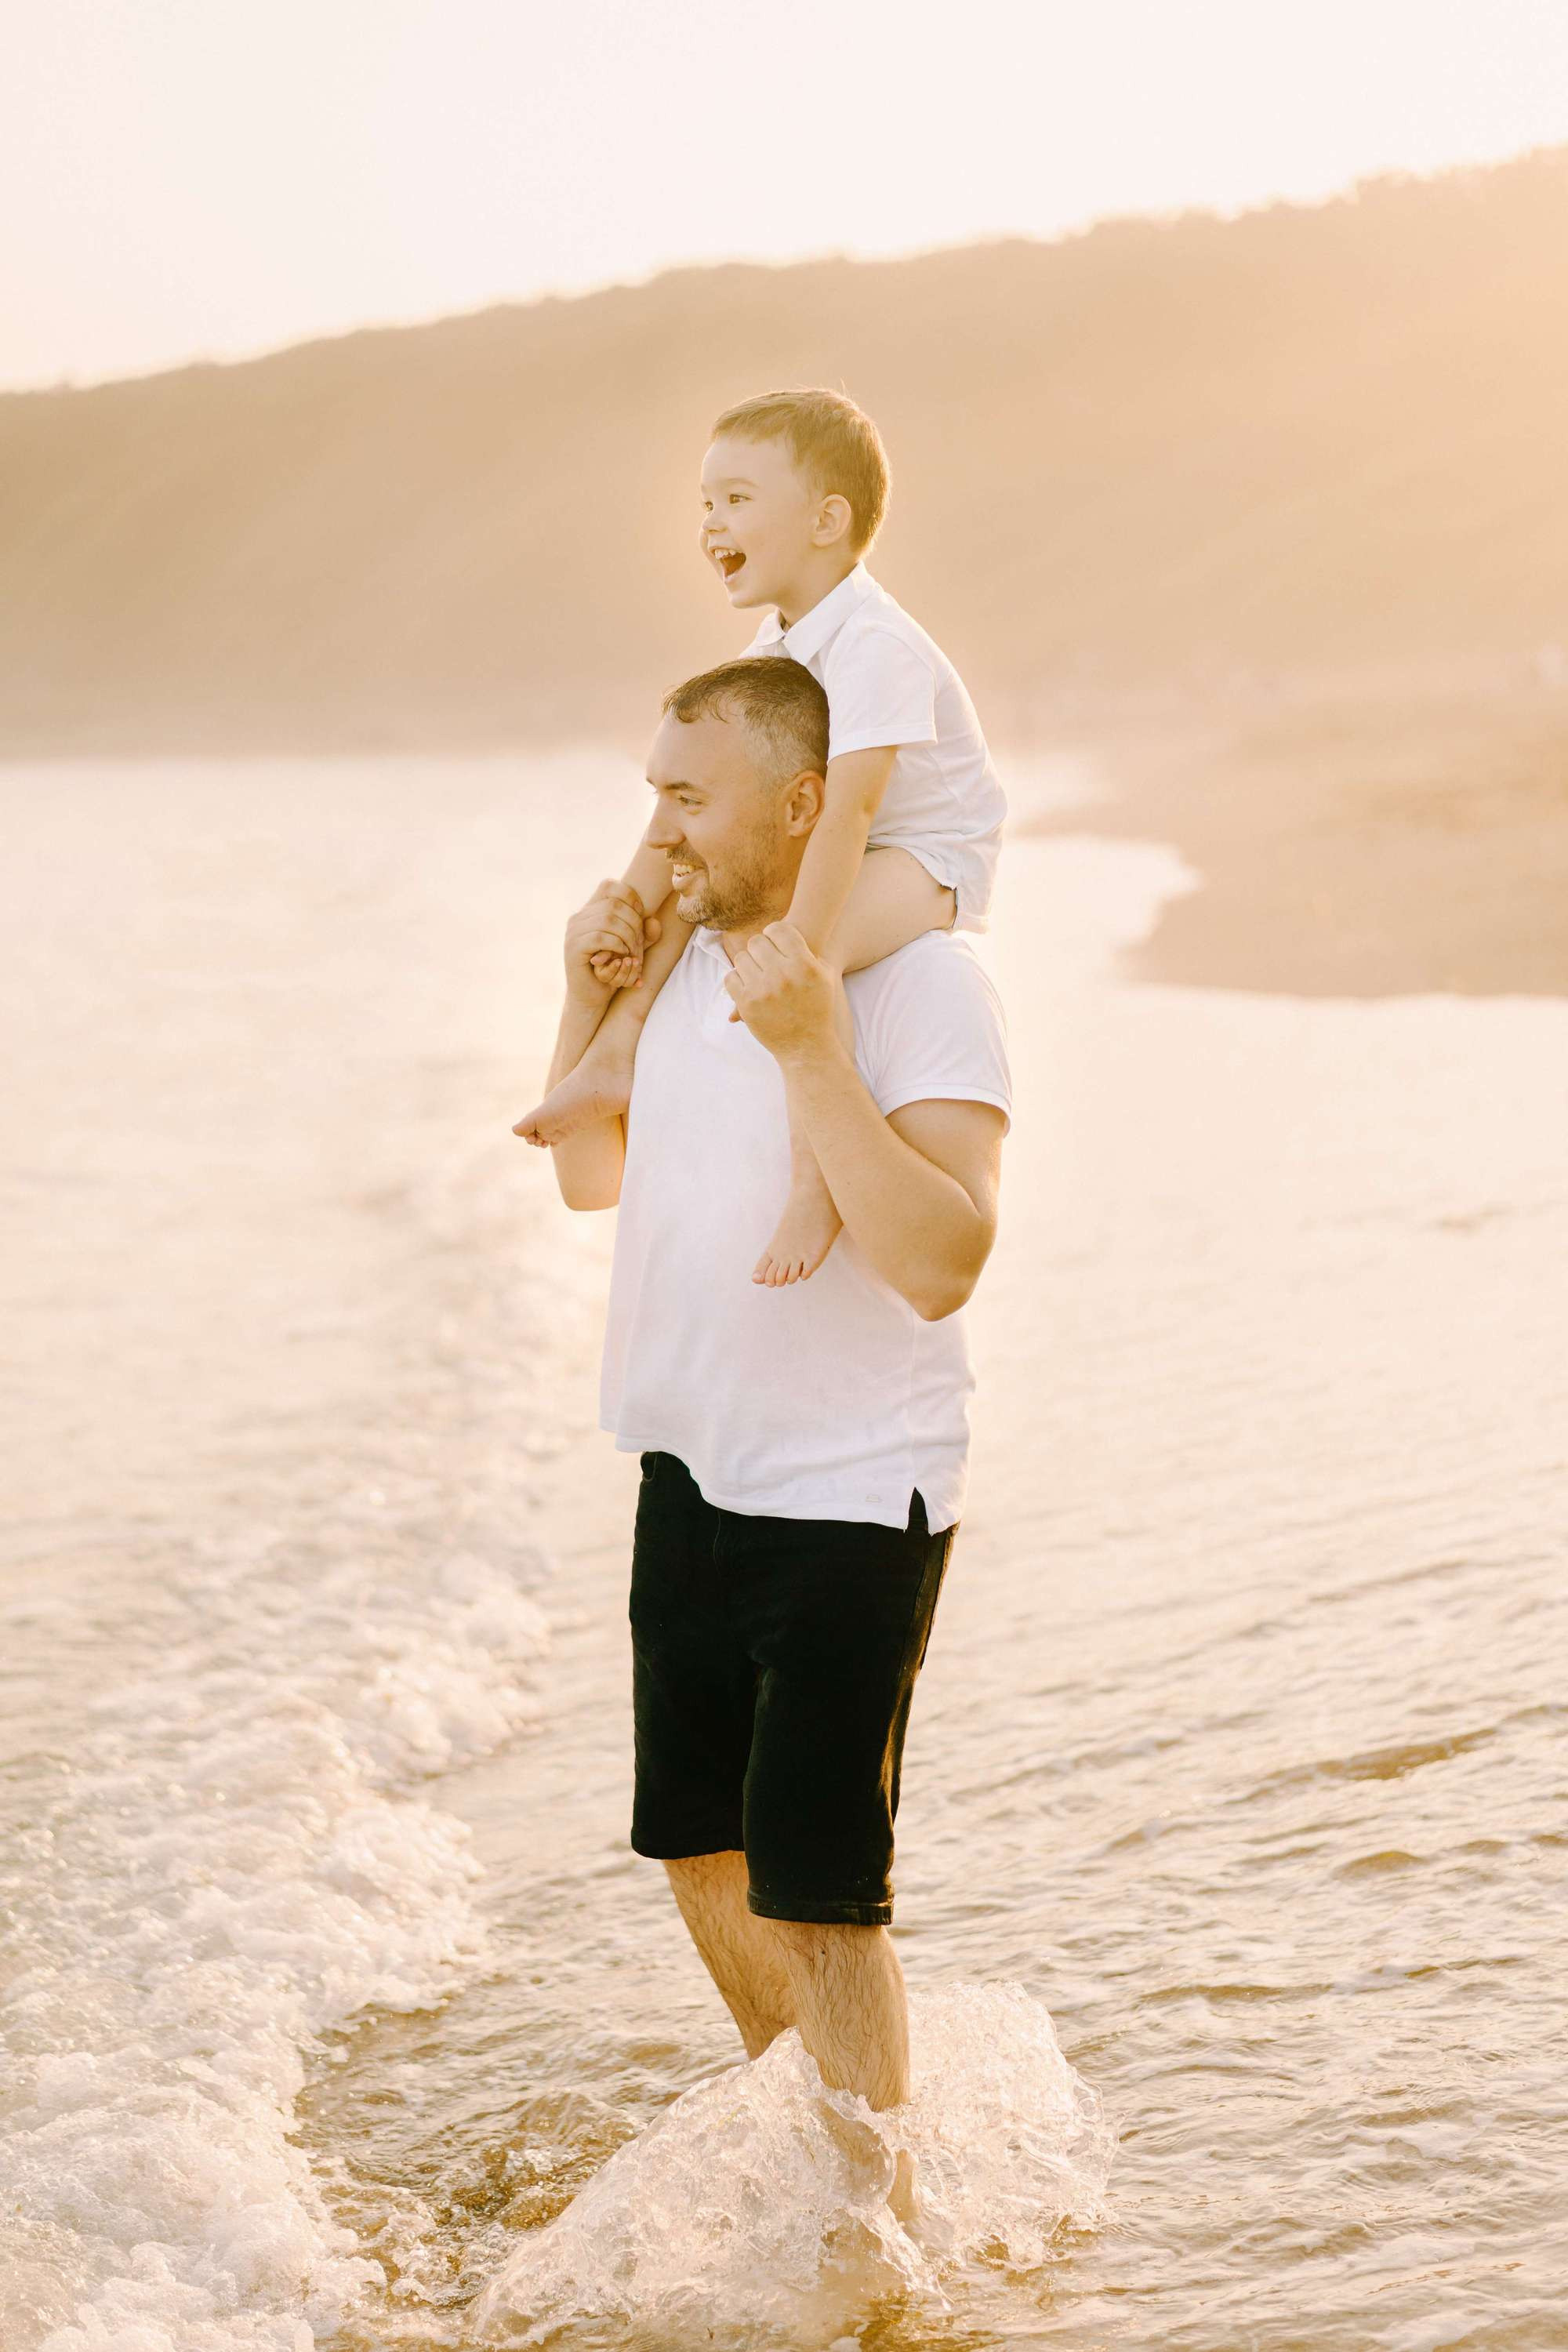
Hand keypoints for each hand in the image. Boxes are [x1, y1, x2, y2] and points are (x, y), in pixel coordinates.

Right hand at [565, 880, 660, 1002]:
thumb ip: (645, 934)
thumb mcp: (633, 948)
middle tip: (638, 944)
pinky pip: (600, 937)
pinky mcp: (573, 947)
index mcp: (590, 911)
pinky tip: (622, 956)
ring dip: (628, 936)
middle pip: (613, 904)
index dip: (630, 896)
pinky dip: (617, 945)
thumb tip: (654, 921)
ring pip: (608, 920)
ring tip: (631, 952)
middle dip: (633, 923)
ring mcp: (573, 931)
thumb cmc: (613, 970)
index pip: (609, 885)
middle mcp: (579, 917)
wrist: (591, 997)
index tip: (641, 916)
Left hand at [723, 922, 836, 1061]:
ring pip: (741, 958)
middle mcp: (783, 975)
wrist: (808, 1046)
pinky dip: (737, 980)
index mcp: (804, 965)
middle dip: (759, 947)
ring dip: (747, 964)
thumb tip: (790, 932)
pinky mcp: (747, 1005)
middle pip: (756, 941)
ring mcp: (763, 990)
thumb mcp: (824, 978)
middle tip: (764, 957)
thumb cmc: (818, 1009)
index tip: (774, 939)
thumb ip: (810, 953)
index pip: (778, 930)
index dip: (774, 932)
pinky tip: (748, 986)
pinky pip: (730, 978)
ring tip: (757, 973)